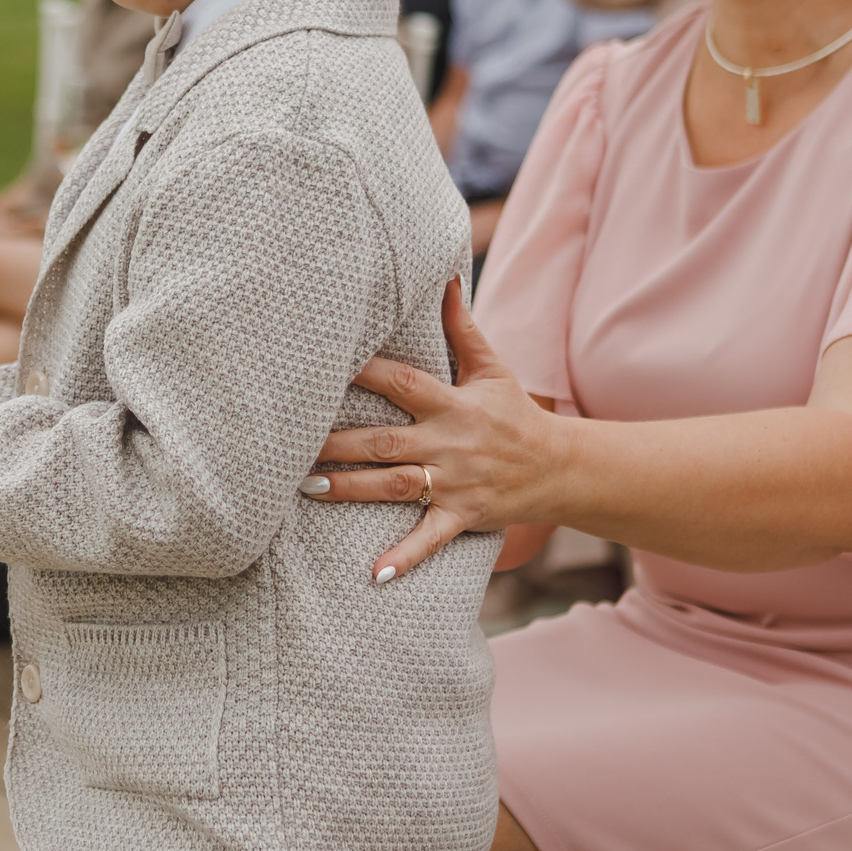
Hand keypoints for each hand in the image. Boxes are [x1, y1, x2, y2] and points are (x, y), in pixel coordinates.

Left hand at [302, 280, 555, 578]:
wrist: (559, 469)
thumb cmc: (515, 414)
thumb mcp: (492, 369)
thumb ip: (462, 327)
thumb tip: (445, 275)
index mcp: (453, 403)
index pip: (402, 383)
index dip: (365, 373)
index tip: (322, 367)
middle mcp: (450, 442)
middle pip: (385, 441)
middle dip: (339, 443)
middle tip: (292, 443)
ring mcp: (455, 482)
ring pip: (396, 485)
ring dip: (352, 489)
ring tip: (308, 488)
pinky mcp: (461, 515)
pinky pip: (429, 538)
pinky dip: (404, 557)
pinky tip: (374, 575)